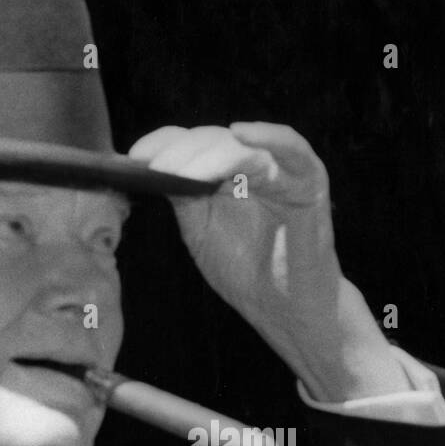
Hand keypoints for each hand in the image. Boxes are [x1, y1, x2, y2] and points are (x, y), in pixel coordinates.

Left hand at [128, 122, 407, 401]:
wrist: (286, 311)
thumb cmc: (247, 273)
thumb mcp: (202, 232)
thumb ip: (183, 197)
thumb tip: (147, 168)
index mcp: (226, 173)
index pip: (194, 145)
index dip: (164, 143)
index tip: (134, 155)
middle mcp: (253, 165)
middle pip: (215, 141)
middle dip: (182, 152)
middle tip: (155, 166)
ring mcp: (283, 172)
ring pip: (244, 148)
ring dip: (212, 155)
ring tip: (184, 170)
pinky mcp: (309, 183)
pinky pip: (294, 151)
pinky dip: (269, 136)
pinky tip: (241, 134)